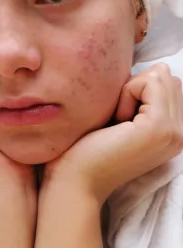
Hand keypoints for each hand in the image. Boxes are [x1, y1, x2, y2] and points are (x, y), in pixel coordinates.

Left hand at [44, 63, 182, 203]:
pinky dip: (126, 93)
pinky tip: (115, 120)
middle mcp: (179, 134)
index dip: (138, 89)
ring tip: (116, 120)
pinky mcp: (159, 128)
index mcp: (171, 133)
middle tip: (117, 117)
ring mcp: (173, 133)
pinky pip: (149, 83)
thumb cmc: (86, 147)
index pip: (169, 85)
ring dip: (130, 90)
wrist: (75, 180)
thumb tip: (159, 67)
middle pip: (167, 78)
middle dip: (136, 86)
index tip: (118, 117)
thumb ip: (140, 96)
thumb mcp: (119, 116)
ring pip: (159, 78)